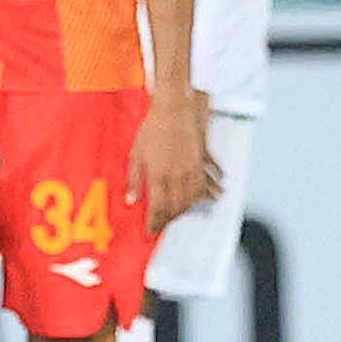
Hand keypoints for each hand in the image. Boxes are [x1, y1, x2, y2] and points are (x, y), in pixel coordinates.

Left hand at [131, 88, 209, 231]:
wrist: (174, 109)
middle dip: (170, 219)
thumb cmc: (152, 129)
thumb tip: (131, 202)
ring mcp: (192, 169)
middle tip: (163, 225)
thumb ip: (134, 180)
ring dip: (187, 209)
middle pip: (177, 207)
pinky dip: (207, 193)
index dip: (154, 223)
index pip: (158, 207)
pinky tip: (209, 197)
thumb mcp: (136, 154)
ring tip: (180, 214)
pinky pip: (206, 183)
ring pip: (193, 198)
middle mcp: (177, 175)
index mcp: (158, 175)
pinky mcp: (201, 161)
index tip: (150, 233)